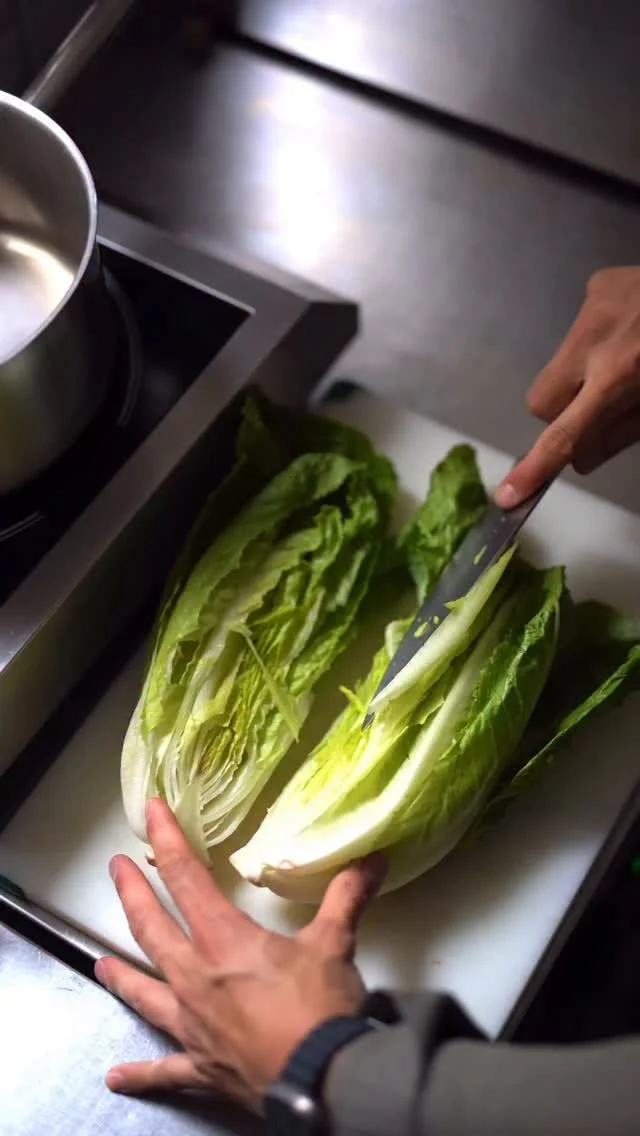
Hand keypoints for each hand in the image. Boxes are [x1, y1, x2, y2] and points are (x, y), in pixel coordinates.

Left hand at [96, 799, 383, 1109]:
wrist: (320, 1080)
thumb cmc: (320, 1008)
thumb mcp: (334, 943)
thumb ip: (346, 896)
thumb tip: (372, 859)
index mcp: (223, 940)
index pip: (185, 876)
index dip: (166, 840)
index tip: (150, 811)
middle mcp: (195, 977)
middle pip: (151, 928)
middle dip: (131, 893)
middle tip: (115, 868)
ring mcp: (192, 1024)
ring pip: (145, 993)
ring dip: (121, 976)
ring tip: (99, 964)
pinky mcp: (201, 1065)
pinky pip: (164, 1071)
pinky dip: (140, 1075)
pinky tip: (116, 1078)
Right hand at [496, 267, 639, 506]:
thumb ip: (620, 434)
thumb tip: (578, 460)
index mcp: (620, 378)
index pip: (564, 435)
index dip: (535, 468)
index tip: (508, 494)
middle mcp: (597, 342)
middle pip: (541, 402)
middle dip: (559, 414)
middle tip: (596, 408)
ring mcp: (592, 308)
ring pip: (557, 366)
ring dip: (581, 375)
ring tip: (624, 360)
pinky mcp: (598, 285)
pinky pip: (578, 330)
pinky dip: (597, 341)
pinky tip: (629, 330)